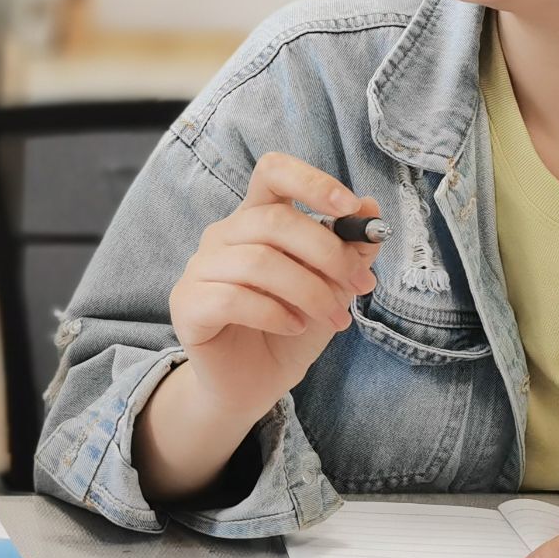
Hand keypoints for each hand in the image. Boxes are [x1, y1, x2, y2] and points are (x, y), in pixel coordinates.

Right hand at [167, 152, 382, 423]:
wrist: (254, 385)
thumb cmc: (291, 328)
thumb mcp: (333, 288)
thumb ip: (350, 249)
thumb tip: (370, 206)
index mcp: (256, 218)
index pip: (273, 172)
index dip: (311, 181)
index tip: (349, 207)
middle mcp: (224, 234)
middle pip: (274, 221)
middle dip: (328, 254)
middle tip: (359, 286)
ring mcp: (200, 268)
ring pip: (259, 262)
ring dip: (310, 291)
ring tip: (335, 318)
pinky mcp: (187, 304)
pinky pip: (234, 298)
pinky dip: (276, 313)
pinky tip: (295, 328)